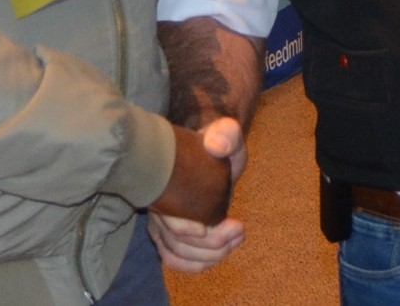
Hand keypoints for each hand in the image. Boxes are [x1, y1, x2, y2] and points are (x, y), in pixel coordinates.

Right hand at [150, 118, 246, 272]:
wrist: (209, 149)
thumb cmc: (217, 142)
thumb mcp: (226, 134)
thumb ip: (227, 134)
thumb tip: (217, 146)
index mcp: (166, 181)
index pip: (168, 218)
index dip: (188, 229)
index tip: (222, 223)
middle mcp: (159, 204)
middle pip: (176, 241)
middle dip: (212, 244)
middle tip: (239, 229)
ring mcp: (161, 221)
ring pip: (175, 253)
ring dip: (208, 256)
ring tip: (235, 240)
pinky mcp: (167, 233)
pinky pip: (172, 259)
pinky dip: (192, 265)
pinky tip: (215, 257)